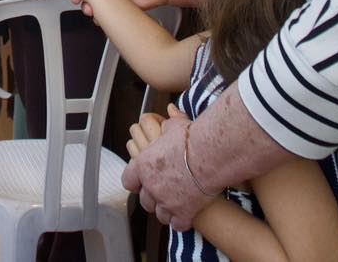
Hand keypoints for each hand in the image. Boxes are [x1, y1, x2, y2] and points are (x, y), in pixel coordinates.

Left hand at [123, 105, 213, 229]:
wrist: (209, 154)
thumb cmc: (192, 139)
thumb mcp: (175, 126)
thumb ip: (168, 125)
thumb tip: (170, 113)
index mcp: (144, 165)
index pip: (128, 180)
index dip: (135, 182)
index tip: (141, 182)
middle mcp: (151, 186)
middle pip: (145, 201)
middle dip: (153, 198)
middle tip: (163, 193)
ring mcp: (166, 202)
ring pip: (160, 215)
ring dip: (166, 211)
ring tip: (175, 205)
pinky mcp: (183, 213)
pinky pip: (177, 224)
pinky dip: (181, 222)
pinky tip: (186, 216)